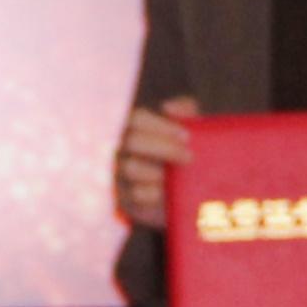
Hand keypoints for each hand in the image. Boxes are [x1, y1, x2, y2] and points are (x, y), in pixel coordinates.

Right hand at [112, 97, 197, 230]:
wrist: (178, 198)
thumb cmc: (180, 154)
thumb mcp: (185, 130)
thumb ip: (184, 111)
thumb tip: (170, 108)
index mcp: (131, 127)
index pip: (137, 118)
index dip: (161, 126)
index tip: (187, 136)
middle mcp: (118, 148)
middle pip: (132, 141)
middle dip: (164, 148)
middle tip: (190, 157)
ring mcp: (116, 173)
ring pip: (130, 167)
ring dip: (159, 171)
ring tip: (179, 176)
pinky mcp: (121, 199)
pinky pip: (134, 193)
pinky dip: (154, 193)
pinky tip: (168, 192)